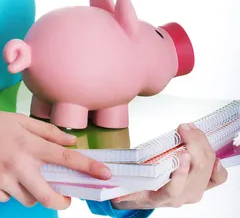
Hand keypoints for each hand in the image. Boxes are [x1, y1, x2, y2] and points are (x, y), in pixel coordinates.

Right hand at [0, 109, 111, 209]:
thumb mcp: (18, 120)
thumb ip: (46, 131)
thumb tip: (71, 140)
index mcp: (28, 143)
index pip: (64, 157)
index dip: (87, 166)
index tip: (104, 174)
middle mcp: (18, 164)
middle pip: (50, 194)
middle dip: (62, 200)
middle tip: (65, 198)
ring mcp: (3, 180)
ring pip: (29, 199)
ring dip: (32, 192)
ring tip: (20, 176)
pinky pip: (8, 199)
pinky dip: (10, 191)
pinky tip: (1, 176)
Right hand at [111, 123, 228, 210]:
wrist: (142, 199)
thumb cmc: (134, 187)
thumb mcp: (123, 185)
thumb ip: (119, 181)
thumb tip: (108, 174)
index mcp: (159, 197)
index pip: (174, 188)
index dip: (181, 172)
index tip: (182, 153)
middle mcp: (180, 197)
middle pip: (196, 172)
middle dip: (194, 144)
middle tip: (184, 127)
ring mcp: (193, 193)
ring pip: (207, 169)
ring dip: (202, 145)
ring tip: (191, 129)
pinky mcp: (201, 187)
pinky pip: (216, 178)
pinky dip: (217, 165)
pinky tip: (212, 153)